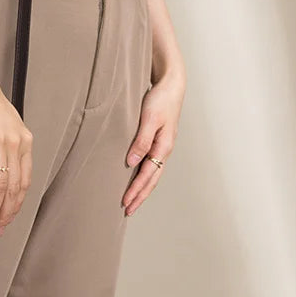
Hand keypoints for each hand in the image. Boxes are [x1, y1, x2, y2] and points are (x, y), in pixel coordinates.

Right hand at [0, 67, 33, 235]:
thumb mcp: (5, 122)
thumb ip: (7, 143)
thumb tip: (1, 165)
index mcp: (24, 141)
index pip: (25, 182)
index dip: (17, 205)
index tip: (8, 219)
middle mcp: (15, 143)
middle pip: (15, 188)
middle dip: (6, 214)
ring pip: (1, 185)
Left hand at [122, 72, 184, 215]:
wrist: (170, 85)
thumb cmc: (160, 100)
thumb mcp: (149, 119)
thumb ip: (140, 141)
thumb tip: (131, 163)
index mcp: (163, 147)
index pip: (148, 176)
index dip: (136, 191)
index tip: (125, 204)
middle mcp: (163, 150)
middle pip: (151, 180)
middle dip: (139, 196)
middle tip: (127, 211)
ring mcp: (161, 146)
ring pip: (151, 173)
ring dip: (142, 188)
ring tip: (131, 200)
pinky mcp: (157, 140)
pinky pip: (150, 163)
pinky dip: (143, 175)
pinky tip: (135, 177)